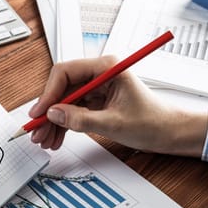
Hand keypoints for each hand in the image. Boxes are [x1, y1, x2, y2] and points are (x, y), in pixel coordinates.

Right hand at [28, 55, 207, 156]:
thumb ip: (80, 119)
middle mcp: (98, 74)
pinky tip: (56, 137)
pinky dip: (63, 124)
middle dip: (48, 111)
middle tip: (37, 130)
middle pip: (62, 88)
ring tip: (45, 139)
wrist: (170, 132)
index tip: (40, 112)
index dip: (49, 93)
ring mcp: (96, 88)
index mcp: (107, 68)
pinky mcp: (95, 101)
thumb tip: (54, 115)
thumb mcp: (114, 123)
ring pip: (64, 101)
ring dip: (53, 121)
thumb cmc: (153, 121)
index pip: (66, 72)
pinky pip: (72, 110)